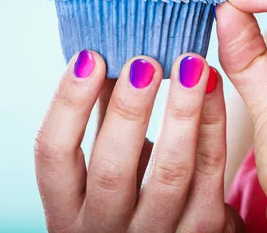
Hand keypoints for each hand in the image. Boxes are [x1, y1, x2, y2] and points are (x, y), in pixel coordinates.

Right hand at [34, 52, 244, 231]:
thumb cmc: (132, 193)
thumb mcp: (106, 163)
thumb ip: (102, 118)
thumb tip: (102, 52)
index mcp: (68, 209)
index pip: (53, 155)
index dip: (67, 104)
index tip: (88, 57)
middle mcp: (105, 228)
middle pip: (111, 169)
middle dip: (128, 109)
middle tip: (145, 62)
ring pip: (169, 172)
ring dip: (181, 112)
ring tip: (190, 64)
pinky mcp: (200, 231)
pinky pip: (210, 172)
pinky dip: (213, 124)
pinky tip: (212, 85)